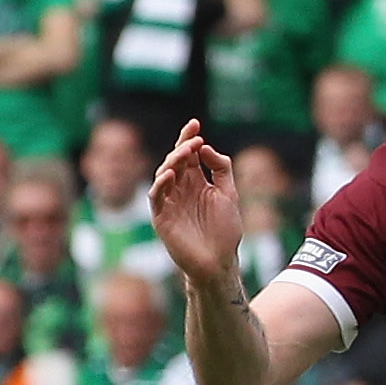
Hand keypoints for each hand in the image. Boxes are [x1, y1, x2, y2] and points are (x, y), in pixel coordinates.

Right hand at [150, 120, 245, 285]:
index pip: (189, 155)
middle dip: (182, 147)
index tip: (195, 123)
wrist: (219, 261)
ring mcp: (169, 202)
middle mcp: (180, 189)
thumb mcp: (229, 194)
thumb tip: (206, 147)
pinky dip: (161, 184)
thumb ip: (221, 169)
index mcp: (196, 182)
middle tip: (194, 139)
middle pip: (175, 161)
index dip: (189, 138)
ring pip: (163, 174)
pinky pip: (156, 196)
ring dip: (173, 161)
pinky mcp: (161, 217)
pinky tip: (171, 174)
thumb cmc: (225, 230)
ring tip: (186, 152)